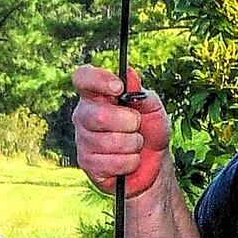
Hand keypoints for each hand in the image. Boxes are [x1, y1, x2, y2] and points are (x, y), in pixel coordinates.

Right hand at [68, 64, 166, 198]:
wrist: (154, 162)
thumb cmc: (150, 130)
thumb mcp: (153, 108)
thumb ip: (141, 92)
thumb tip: (129, 74)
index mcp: (96, 95)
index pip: (82, 78)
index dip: (98, 80)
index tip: (119, 87)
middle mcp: (83, 115)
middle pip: (99, 115)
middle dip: (129, 122)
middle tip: (137, 125)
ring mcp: (83, 140)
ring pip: (107, 142)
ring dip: (132, 144)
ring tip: (136, 144)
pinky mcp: (87, 163)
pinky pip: (110, 162)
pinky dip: (129, 162)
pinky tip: (130, 160)